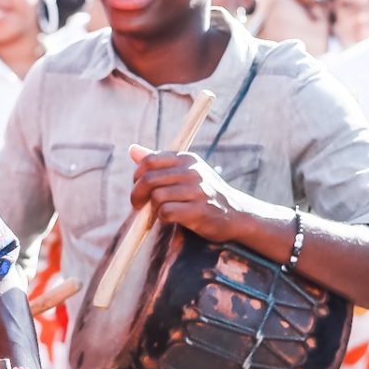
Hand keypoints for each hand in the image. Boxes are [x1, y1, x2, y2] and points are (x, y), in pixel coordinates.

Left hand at [127, 145, 266, 244]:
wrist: (237, 213)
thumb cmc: (206, 193)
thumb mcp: (186, 172)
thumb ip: (159, 162)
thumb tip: (132, 149)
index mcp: (187, 159)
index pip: (149, 162)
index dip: (137, 176)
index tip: (139, 187)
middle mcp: (192, 171)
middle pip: (149, 180)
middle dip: (137, 195)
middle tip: (138, 205)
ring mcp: (197, 191)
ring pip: (157, 197)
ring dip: (152, 209)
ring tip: (157, 214)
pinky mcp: (199, 210)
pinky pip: (167, 212)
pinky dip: (163, 218)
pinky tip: (170, 219)